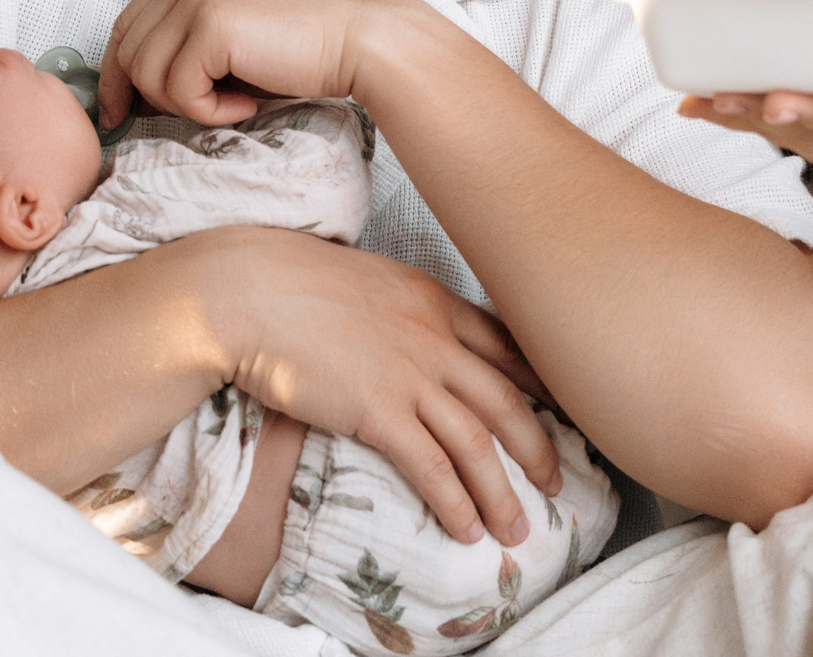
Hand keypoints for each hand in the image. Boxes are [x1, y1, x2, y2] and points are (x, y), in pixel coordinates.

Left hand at [99, 0, 414, 126]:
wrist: (368, 38)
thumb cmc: (312, 41)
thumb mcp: (240, 24)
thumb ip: (191, 35)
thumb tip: (135, 87)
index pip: (129, 22)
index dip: (118, 73)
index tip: (120, 112)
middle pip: (129, 48)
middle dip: (154, 95)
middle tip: (203, 111)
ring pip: (147, 73)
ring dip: (188, 104)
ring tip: (236, 102)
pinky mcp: (212, 24)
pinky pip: (179, 91)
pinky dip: (209, 112)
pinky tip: (248, 104)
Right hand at [186, 225, 562, 545]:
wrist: (249, 290)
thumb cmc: (291, 284)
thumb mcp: (368, 282)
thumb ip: (401, 310)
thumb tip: (403, 335)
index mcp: (434, 299)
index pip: (506, 344)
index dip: (540, 381)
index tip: (562, 407)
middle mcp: (435, 336)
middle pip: (508, 398)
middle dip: (538, 447)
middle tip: (556, 481)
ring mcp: (410, 374)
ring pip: (478, 441)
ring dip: (501, 491)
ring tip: (515, 529)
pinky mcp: (378, 410)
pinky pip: (432, 465)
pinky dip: (455, 502)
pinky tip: (465, 529)